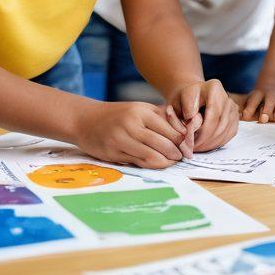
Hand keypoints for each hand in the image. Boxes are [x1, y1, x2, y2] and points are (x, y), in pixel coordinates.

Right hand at [72, 100, 188, 168]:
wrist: (86, 120)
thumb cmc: (119, 114)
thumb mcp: (139, 109)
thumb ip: (159, 118)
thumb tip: (183, 132)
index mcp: (141, 111)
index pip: (168, 129)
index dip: (182, 140)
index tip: (189, 146)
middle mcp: (131, 125)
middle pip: (162, 143)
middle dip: (176, 153)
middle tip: (183, 157)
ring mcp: (120, 140)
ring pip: (150, 155)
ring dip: (165, 161)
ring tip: (172, 161)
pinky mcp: (112, 153)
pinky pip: (137, 162)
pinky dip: (150, 164)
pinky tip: (157, 164)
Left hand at [168, 79, 237, 153]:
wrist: (192, 98)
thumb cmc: (184, 100)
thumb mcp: (180, 100)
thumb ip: (187, 107)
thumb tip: (193, 119)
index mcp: (214, 88)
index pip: (214, 115)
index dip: (203, 132)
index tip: (191, 142)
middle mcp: (227, 97)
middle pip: (221, 124)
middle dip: (206, 140)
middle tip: (193, 149)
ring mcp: (233, 108)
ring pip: (226, 131)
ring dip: (211, 143)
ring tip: (198, 148)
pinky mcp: (235, 118)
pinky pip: (230, 133)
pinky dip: (218, 142)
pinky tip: (207, 145)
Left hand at [238, 86, 274, 123]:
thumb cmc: (264, 88)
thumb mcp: (256, 91)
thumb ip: (251, 104)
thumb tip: (241, 116)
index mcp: (260, 92)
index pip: (254, 100)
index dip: (249, 108)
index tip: (245, 115)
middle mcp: (270, 94)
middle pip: (268, 103)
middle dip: (266, 110)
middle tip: (264, 119)